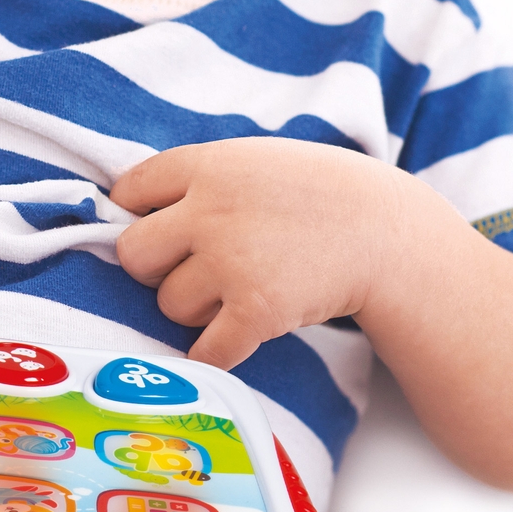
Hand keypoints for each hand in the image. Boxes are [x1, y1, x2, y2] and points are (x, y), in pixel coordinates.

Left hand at [112, 138, 408, 368]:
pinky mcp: (256, 312)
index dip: (136, 215)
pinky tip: (236, 335)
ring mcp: (232, 263)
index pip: (131, 191)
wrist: (385, 233)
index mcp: (208, 166)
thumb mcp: (254, 159)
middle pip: (134, 255)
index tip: (157, 228)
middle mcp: (211, 213)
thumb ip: (197, 179)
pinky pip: (204, 350)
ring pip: (170, 305)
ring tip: (240, 289)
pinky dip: (216, 351)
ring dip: (197, 307)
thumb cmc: (316, 194)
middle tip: (193, 269)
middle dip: (155, 268)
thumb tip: (127, 207)